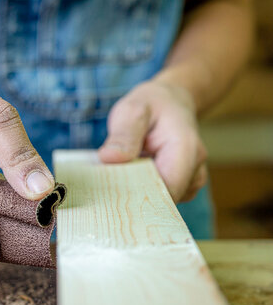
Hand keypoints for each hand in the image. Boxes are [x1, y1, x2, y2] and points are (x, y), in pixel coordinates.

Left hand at [98, 79, 206, 201]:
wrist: (170, 102)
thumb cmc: (150, 105)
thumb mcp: (132, 110)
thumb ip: (124, 135)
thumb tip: (110, 158)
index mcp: (185, 149)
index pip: (167, 190)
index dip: (141, 198)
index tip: (115, 193)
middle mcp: (195, 168)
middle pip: (166, 201)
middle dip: (138, 198)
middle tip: (112, 186)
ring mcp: (192, 179)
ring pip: (164, 202)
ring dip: (141, 194)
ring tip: (126, 174)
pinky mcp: (184, 185)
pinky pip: (163, 199)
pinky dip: (146, 192)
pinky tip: (135, 177)